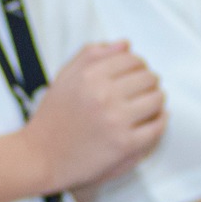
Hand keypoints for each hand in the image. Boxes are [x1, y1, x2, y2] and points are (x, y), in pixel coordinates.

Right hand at [20, 42, 165, 192]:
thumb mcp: (64, 78)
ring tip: (148, 105)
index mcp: (89, 76)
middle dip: (148, 82)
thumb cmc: (52, 118)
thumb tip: (125, 44)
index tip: (135, 74)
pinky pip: (157, 126)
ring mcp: (116, 121)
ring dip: (156, 100)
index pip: (132, 59)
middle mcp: (104, 95)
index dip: (137, 65)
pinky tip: (154, 120)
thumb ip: (91, 55)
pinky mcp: (124, 145)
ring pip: (156, 99)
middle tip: (142, 90)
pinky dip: (160, 121)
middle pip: (148, 78)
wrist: (40, 157)